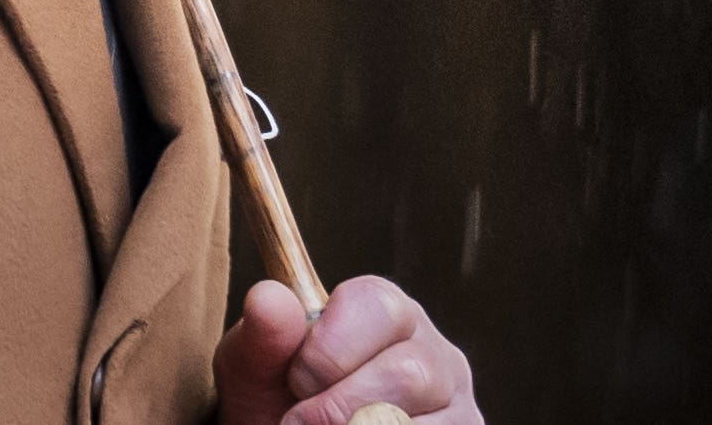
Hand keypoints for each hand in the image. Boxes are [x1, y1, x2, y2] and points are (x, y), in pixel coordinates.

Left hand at [213, 276, 478, 424]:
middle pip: (405, 373)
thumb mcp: (256, 373)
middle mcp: (431, 351)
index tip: (296, 380)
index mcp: (383, 311)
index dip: (328, 351)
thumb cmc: (276, 404)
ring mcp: (455, 404)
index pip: (375, 306)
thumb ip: (262, 338)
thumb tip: (267, 298)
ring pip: (414, 424)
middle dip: (338, 409)